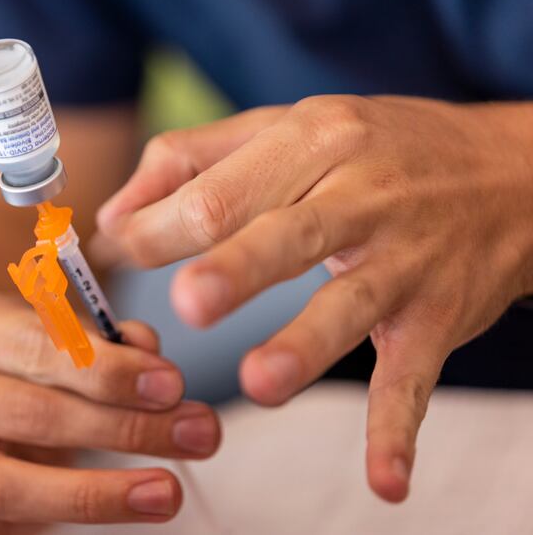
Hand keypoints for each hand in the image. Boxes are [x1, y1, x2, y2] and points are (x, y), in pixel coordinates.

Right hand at [0, 289, 219, 532]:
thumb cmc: (17, 351)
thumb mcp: (54, 326)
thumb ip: (102, 338)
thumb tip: (152, 359)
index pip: (35, 346)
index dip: (107, 371)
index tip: (172, 386)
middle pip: (28, 415)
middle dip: (121, 428)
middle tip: (196, 434)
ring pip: (7, 487)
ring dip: (97, 495)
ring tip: (165, 492)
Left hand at [98, 95, 532, 501]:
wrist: (510, 174)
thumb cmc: (375, 148)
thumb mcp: (287, 127)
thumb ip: (191, 161)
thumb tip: (114, 217)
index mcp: (311, 142)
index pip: (219, 193)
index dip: (158, 232)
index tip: (117, 258)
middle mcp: (360, 197)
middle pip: (286, 236)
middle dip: (233, 271)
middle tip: (186, 304)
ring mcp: (403, 260)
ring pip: (348, 305)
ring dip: (305, 347)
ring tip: (259, 383)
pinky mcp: (436, 318)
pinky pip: (413, 377)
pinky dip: (398, 429)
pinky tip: (385, 480)